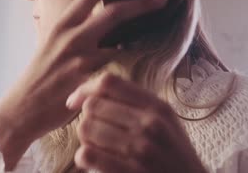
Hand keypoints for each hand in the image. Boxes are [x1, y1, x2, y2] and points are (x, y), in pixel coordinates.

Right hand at [0, 0, 167, 168]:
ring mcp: (79, 59)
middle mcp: (70, 37)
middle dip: (141, 3)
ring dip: (134, 46)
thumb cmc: (38, 78)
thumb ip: (72, 34)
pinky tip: (130, 77)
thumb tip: (95, 25)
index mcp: (61, 25)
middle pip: (112, 13)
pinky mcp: (86, 81)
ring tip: (148, 48)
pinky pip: (114, 72)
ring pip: (118, 45)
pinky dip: (123, 72)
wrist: (23, 108)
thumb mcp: (50, 46)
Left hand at [65, 73, 206, 172]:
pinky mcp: (130, 172)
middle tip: (93, 135)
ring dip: (85, 141)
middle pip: (93, 106)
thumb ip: (136, 104)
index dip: (84, 89)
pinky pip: (87, 155)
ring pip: (86, 129)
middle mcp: (151, 123)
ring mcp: (141, 149)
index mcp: (157, 106)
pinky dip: (84, 159)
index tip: (74, 101)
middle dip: (86, 120)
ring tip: (97, 150)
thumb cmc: (173, 157)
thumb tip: (92, 92)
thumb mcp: (165, 123)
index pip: (109, 82)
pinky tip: (93, 164)